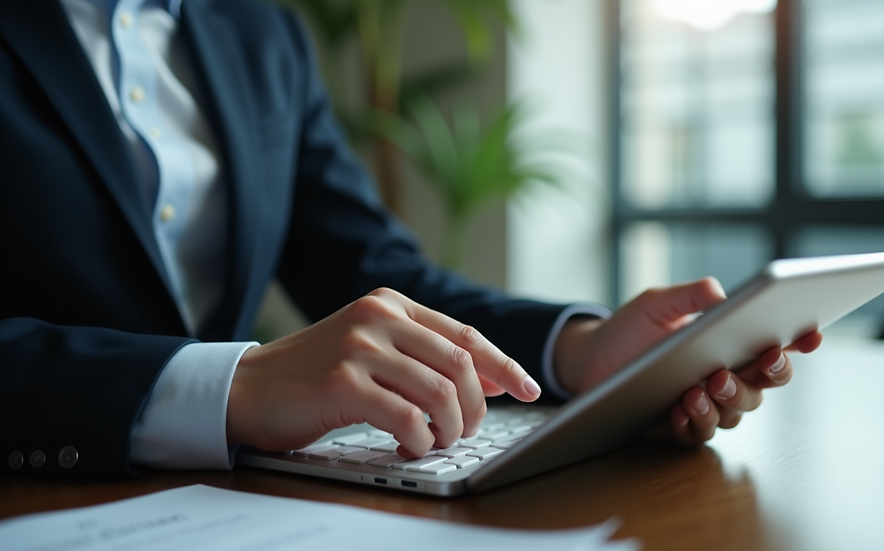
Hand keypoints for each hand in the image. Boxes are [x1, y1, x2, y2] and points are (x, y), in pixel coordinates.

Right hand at [226, 288, 540, 457]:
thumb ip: (425, 357)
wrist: (248, 388)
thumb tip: (492, 381)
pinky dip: (420, 439)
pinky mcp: (343, 383)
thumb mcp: (373, 349)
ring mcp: (359, 347)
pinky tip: (411, 444)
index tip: (530, 390)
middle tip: (468, 430)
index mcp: (391, 303)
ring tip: (438, 440)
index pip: (465, 335)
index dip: (504, 366)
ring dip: (451, 428)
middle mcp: (378, 317)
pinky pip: (407, 418)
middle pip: (460, 365)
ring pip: (440, 393)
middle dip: (477, 406)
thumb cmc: (316, 375)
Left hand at [552, 278, 822, 443]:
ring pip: (736, 412)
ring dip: (725, 401)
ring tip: (701, 388)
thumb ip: (689, 294)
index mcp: (730, 344)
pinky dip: (693, 422)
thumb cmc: (631, 329)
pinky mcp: (680, 427)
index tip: (810, 334)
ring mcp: (706, 404)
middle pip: (764, 385)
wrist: (591, 359)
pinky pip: (698, 433)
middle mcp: (726, 377)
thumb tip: (720, 292)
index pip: (775, 345)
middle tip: (748, 364)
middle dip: (763, 377)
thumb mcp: (656, 303)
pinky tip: (679, 409)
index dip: (799, 341)